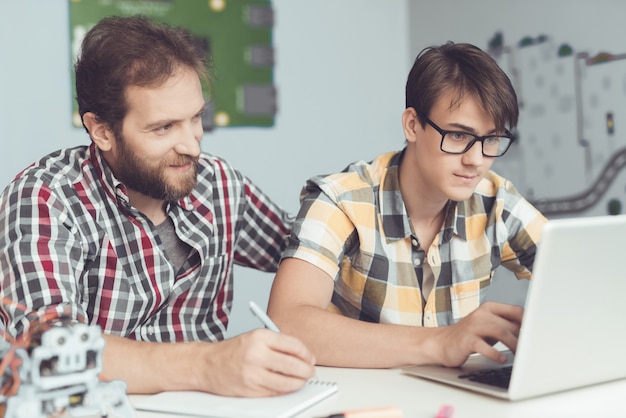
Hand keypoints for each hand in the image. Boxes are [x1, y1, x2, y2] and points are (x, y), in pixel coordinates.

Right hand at [197, 329, 315, 396]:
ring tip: (301, 380)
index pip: (293, 345)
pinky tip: (287, 385)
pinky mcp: (250, 389)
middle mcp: (256, 354)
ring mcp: (253, 373)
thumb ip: (277, 344)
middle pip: (293, 365)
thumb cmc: (234, 350)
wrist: (207, 364)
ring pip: (287, 382)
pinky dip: (284, 390)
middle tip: (310, 371)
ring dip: (299, 383)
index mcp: (260, 337)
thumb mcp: (255, 337)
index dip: (306, 353)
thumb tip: (303, 355)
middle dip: (306, 370)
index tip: (311, 358)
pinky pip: (275, 391)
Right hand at [433, 301, 522, 366]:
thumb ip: (506, 326)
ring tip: (521, 355)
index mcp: (489, 308)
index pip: (516, 311)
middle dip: (522, 339)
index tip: (536, 335)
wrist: (442, 343)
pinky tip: (502, 359)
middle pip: (510, 324)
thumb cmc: (469, 336)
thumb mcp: (488, 326)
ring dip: (513, 345)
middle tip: (530, 350)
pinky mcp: (466, 340)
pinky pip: (484, 346)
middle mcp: (481, 314)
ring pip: (500, 332)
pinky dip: (495, 353)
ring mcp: (473, 326)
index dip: (529, 323)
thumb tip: (530, 333)